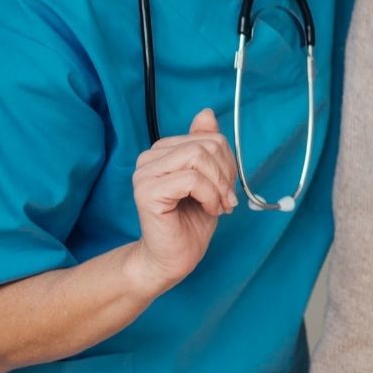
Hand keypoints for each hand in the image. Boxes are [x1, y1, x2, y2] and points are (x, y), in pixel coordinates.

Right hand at [127, 107, 237, 296]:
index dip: (228, 162)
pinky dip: (209, 196)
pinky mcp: (147, 192)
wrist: (172, 259)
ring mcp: (144, 174)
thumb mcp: (209, 180)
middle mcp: (148, 158)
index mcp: (162, 151)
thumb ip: (206, 147)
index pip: (208, 137)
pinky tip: (208, 210)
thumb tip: (206, 113)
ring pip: (198, 157)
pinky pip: (192, 179)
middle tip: (227, 200)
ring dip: (219, 186)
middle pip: (205, 145)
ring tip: (219, 206)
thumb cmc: (190, 222)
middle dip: (226, 173)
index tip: (228, 188)